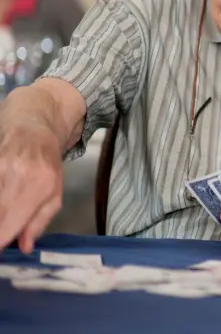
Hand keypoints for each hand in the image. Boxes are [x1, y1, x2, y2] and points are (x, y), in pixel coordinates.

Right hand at [0, 116, 63, 253]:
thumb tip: (24, 247)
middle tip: (2, 240)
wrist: (33, 129)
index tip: (0, 250)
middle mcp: (16, 176)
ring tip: (5, 220)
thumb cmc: (46, 166)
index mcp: (38, 187)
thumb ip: (39, 222)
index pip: (9, 224)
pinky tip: (2, 201)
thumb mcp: (55, 194)